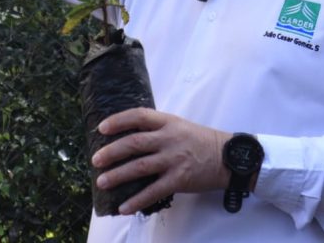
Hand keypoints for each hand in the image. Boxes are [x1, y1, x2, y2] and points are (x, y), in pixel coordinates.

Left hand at [91, 108, 230, 214]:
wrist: (227, 158)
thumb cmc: (200, 141)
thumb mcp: (179, 126)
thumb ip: (157, 129)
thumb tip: (128, 137)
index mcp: (168, 122)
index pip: (139, 116)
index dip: (119, 120)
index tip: (102, 128)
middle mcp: (169, 139)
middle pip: (134, 143)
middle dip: (112, 152)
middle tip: (96, 160)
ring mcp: (174, 159)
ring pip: (140, 167)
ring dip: (118, 175)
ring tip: (102, 182)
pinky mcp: (180, 179)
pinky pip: (154, 191)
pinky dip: (137, 200)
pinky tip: (124, 207)